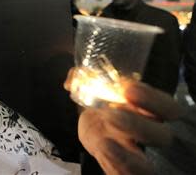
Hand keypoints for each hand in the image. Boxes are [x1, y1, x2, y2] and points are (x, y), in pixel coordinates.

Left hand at [64, 69, 183, 174]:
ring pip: (148, 168)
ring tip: (104, 142)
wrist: (99, 136)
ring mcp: (140, 159)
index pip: (169, 108)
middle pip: (161, 137)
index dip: (152, 99)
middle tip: (110, 114)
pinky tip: (101, 151)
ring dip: (126, 156)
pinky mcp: (126, 172)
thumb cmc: (105, 111)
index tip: (128, 89)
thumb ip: (86, 81)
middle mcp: (152, 137)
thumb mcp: (96, 94)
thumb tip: (72, 77)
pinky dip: (115, 167)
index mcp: (153, 113)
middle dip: (136, 125)